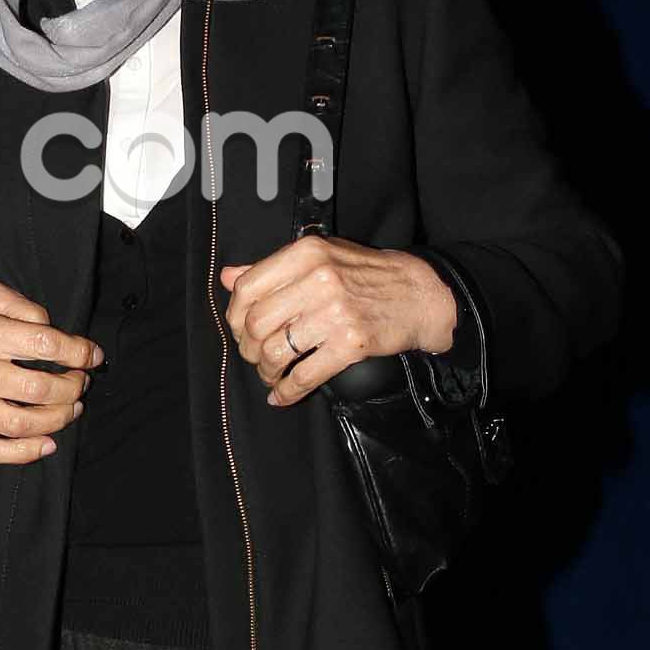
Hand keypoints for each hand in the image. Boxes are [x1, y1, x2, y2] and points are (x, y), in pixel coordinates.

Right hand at [0, 280, 100, 463]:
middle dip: (73, 386)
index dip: (79, 352)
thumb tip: (51, 327)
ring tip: (70, 407)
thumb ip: (19, 304)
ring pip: (26, 424)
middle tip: (79, 381)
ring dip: (59, 419)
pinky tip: (48, 442)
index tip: (92, 355)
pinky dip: (28, 452)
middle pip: (42, 388)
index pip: (45, 344)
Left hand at [220, 240, 458, 407]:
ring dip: (266, 371)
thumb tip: (229, 277)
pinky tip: (282, 395)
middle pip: (257, 323)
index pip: (248, 287)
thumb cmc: (367, 276)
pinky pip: (305, 375)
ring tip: (271, 374)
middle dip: (249, 348)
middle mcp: (319, 279)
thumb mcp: (321, 258)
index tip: (241, 329)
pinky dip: (287, 391)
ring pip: (276, 352)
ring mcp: (336, 312)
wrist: (420, 294)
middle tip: (256, 356)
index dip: (236, 316)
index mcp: (307, 253)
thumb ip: (274, 268)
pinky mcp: (352, 342)